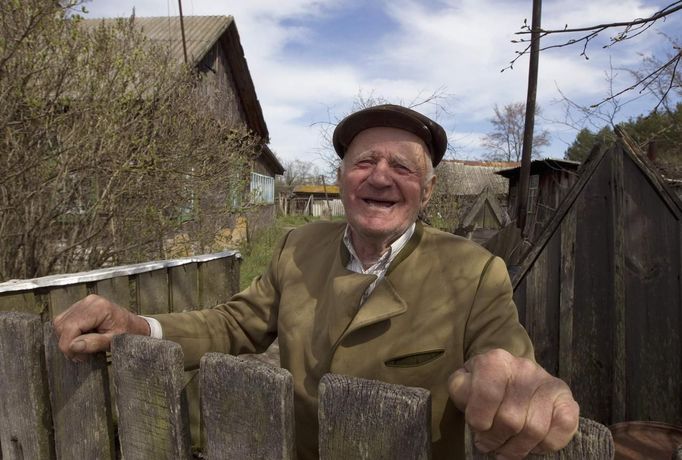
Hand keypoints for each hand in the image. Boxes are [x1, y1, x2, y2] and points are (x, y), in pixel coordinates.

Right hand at [53, 294, 149, 361]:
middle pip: (62, 325)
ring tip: (83, 346)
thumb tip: (73, 346)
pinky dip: (69, 332)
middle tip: (82, 354)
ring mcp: (85, 302)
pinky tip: (82, 337)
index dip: (68, 345)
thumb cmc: (128, 333)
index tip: (78, 357)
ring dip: (67, 338)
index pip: (70, 327)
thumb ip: (93, 343)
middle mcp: (89, 301)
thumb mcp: (113, 342)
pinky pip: (64, 320)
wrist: (135, 326)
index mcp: (99, 308)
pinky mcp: (81, 305)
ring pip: (60, 323)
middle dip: (68, 343)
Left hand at [448, 349, 578, 458]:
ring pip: (534, 429)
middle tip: (487, 444)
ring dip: (516, 448)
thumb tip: (473, 405)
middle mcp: (525, 368)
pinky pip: (563, 429)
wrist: (508, 376)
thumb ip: (461, 390)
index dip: (479, 420)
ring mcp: (548, 383)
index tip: (477, 428)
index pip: (487, 394)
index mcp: (496, 360)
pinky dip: (544, 445)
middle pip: (510, 418)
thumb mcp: (463, 383)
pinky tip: (529, 444)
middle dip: (495, 439)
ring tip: (504, 448)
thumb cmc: (482, 385)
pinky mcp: (566, 399)